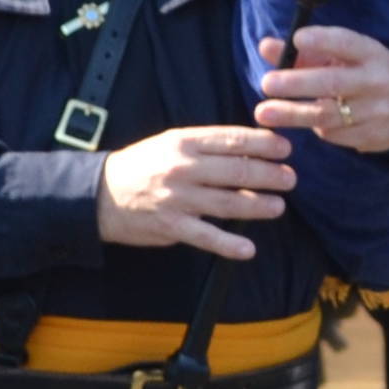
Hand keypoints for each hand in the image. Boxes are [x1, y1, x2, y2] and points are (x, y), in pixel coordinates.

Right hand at [93, 123, 292, 259]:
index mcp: (186, 142)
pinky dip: (229, 244)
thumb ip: (208, 145)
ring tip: (278, 206)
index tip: (286, 149)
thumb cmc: (143, 165)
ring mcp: (178, 199)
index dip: (265, 144)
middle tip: (290, 179)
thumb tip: (251, 146)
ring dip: (259, 205)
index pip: (234, 140)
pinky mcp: (171, 227)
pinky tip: (249, 249)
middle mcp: (184, 169)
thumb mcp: (172, 142)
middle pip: (237, 171)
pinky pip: (207, 237)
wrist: (98, 195)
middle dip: (270, 175)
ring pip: (228, 202)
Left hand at [256, 26, 388, 154]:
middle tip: (266, 83)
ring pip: (329, 114)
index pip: (347, 43)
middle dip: (297, 83)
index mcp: (371, 53)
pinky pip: (334, 133)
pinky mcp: (373, 135)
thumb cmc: (363, 74)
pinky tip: (306, 122)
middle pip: (333, 82)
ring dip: (293, 114)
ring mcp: (378, 110)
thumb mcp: (344, 57)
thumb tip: (266, 46)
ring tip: (263, 113)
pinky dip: (316, 127)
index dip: (323, 40)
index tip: (297, 38)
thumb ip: (305, 52)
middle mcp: (378, 80)